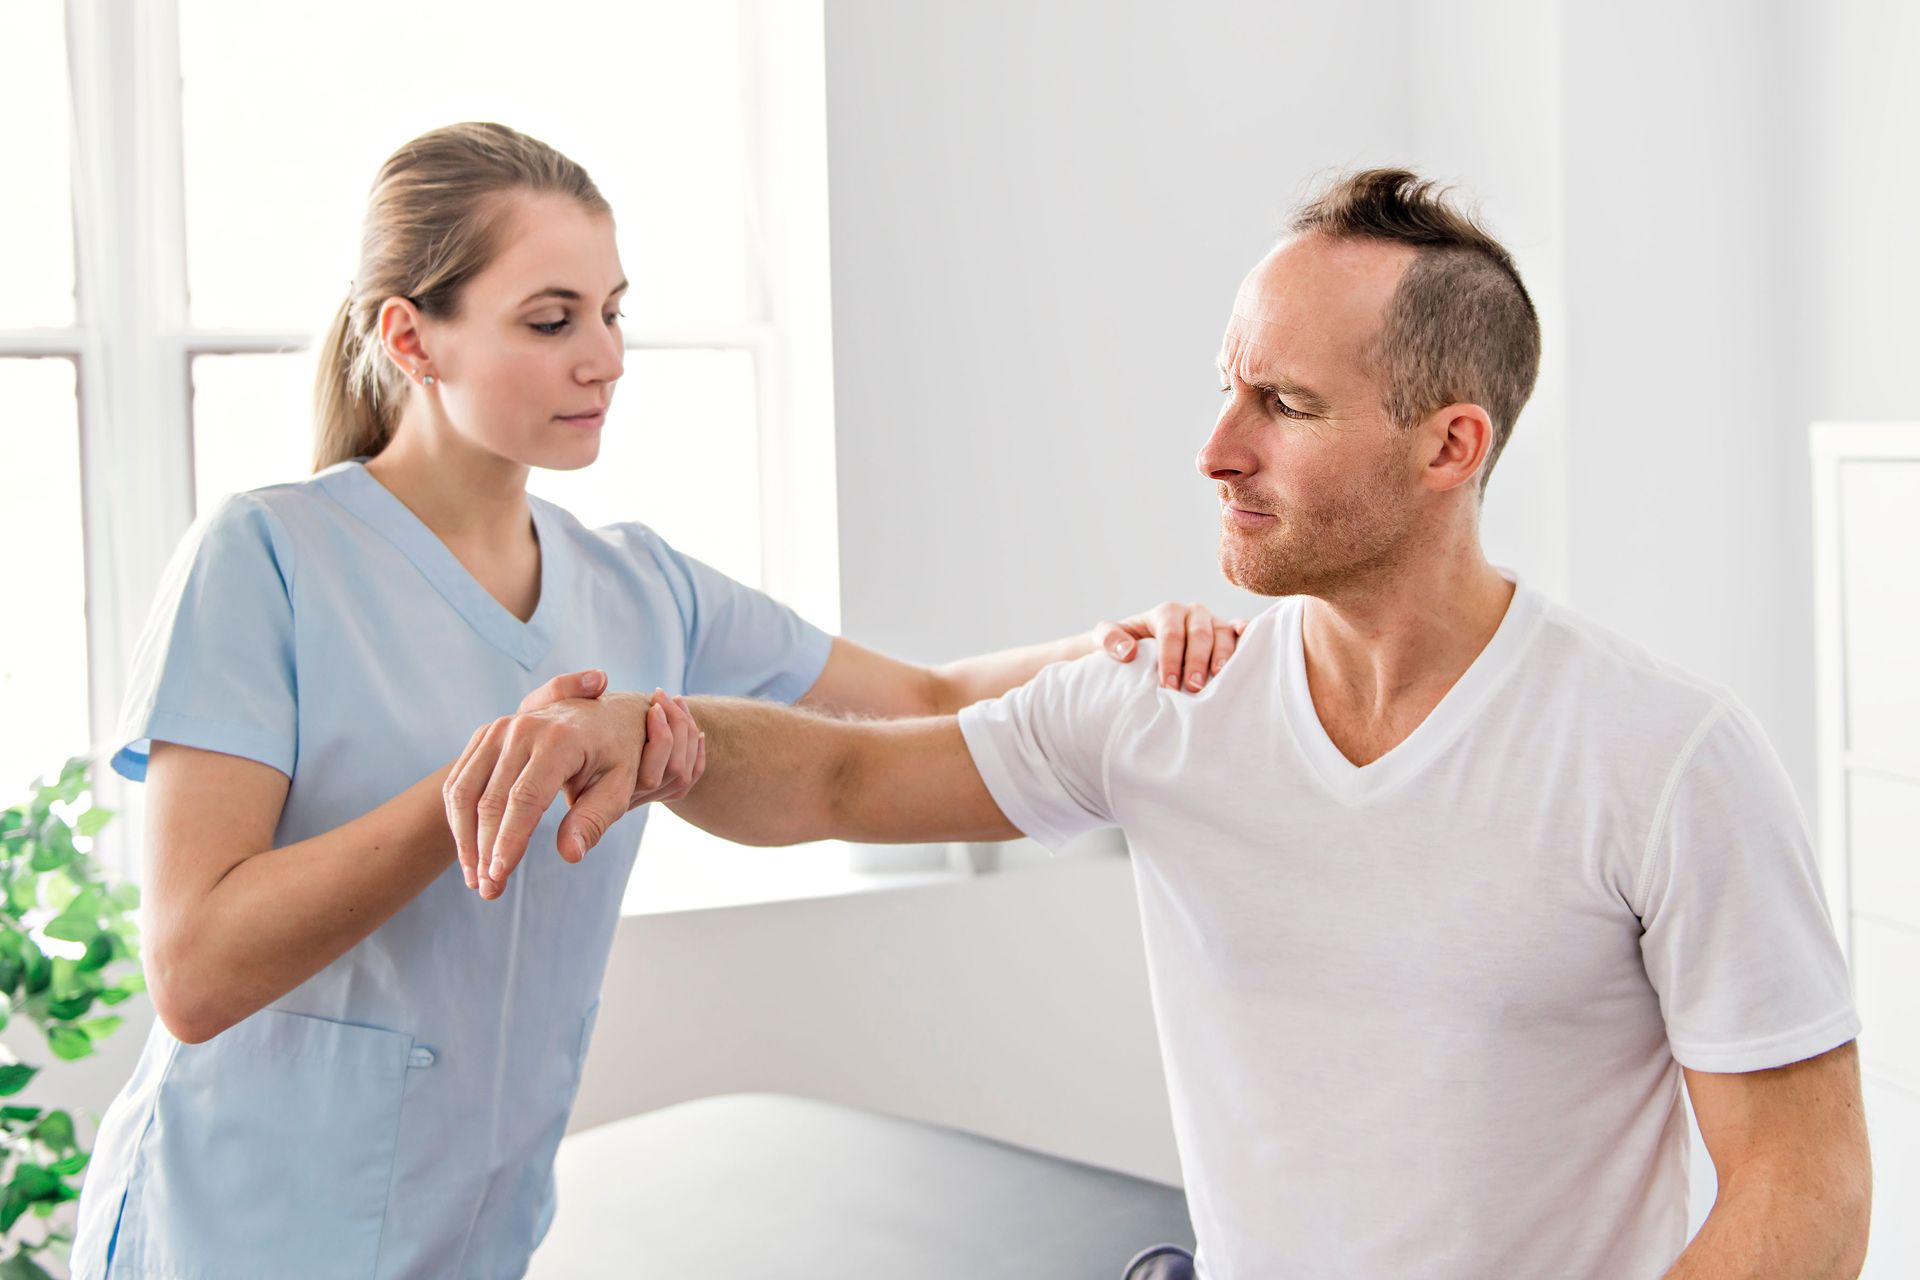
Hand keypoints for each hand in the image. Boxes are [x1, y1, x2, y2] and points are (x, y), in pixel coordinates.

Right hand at [443, 685, 703, 899]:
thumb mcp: (618, 787)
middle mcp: (522, 729)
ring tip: (476, 880)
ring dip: (466, 840)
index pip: (525, 800)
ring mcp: (498, 730)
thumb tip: (570, 854)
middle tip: (489, 891)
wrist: (601, 713)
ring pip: (465, 792)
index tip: (499, 876)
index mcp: (559, 739)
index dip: (509, 841)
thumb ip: (593, 820)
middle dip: (485, 850)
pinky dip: (458, 820)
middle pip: (491, 800)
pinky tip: (470, 852)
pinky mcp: (485, 736)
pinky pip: (460, 782)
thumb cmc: (615, 755)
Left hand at [1093, 602, 1247, 692]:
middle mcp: (1192, 613)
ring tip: (1221, 677)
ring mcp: (1213, 622)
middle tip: (1194, 688)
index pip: (1170, 634)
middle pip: (1199, 633)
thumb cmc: (1123, 645)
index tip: (1168, 686)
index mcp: (1166, 612)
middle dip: (1197, 661)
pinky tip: (1251, 646)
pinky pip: (1241, 630)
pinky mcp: (1228, 633)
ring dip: (1224, 655)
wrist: (1138, 648)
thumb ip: (1108, 639)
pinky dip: (1248, 635)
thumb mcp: (1104, 639)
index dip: (1170, 659)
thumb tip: (1128, 651)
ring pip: (1223, 633)